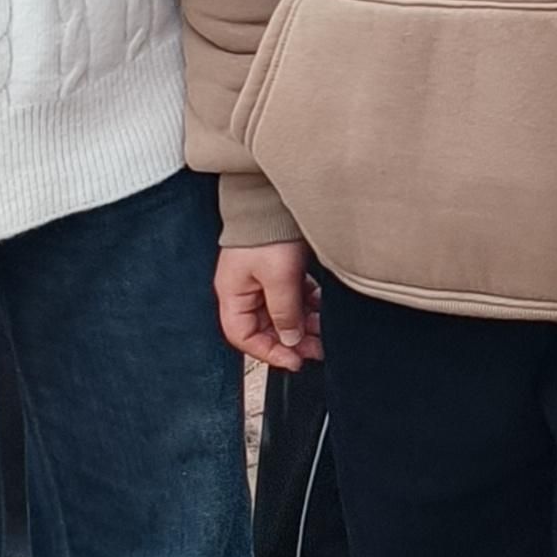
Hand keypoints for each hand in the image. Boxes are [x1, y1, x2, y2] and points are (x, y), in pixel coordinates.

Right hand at [217, 242, 319, 370]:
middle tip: (316, 349)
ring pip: (281, 314)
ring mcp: (260, 279)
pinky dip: (305, 306)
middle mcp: (244, 289)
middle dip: (291, 341)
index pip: (243, 336)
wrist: (272, 197)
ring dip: (302, 325)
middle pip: (265, 328)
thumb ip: (284, 312)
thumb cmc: (267, 232)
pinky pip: (290, 297)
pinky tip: (320, 308)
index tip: (295, 360)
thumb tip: (291, 339)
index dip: (269, 353)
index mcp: (233, 294)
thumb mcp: (279, 277)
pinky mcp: (277, 269)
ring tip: (323, 332)